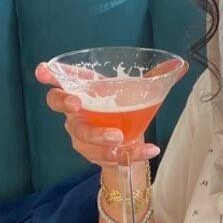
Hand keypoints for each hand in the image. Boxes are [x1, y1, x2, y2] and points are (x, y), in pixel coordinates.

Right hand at [35, 62, 160, 167]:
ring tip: (121, 138)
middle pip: (60, 106)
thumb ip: (156, 78)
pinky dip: (131, 154)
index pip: (61, 79)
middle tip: (78, 106)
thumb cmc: (125, 111)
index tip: (43, 71)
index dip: (49, 74)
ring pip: (82, 137)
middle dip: (66, 104)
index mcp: (84, 89)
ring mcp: (81, 135)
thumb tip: (180, 65)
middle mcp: (75, 112)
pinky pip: (107, 156)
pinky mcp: (93, 154)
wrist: (129, 146)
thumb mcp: (140, 93)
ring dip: (99, 137)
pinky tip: (149, 150)